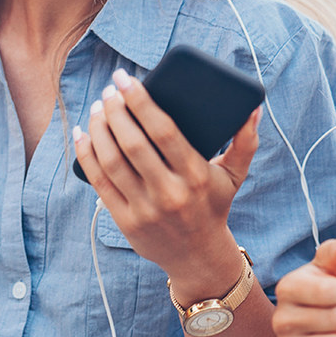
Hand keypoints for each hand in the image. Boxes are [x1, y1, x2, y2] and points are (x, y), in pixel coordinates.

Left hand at [73, 68, 260, 286]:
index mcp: (196, 175)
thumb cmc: (213, 206)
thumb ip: (245, 142)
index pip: (163, 130)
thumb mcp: (234, 176)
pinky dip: (86, 155)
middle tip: (109, 91)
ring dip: (99, 129)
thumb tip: (253, 109)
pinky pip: (99, 182)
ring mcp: (145, 209)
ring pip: (112, 160)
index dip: (140, 101)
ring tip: (97, 108)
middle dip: (115, 110)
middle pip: (133, 143)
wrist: (198, 257)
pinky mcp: (126, 221)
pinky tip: (82, 134)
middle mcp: (170, 192)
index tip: (125, 79)